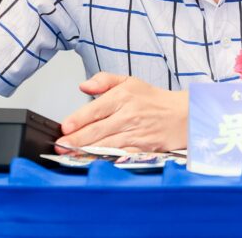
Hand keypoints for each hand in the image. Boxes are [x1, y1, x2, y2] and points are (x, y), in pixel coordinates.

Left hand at [55, 73, 186, 152]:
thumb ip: (104, 80)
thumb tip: (84, 85)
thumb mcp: (129, 81)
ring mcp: (135, 134)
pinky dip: (105, 159)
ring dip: (85, 151)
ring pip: (106, 144)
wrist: (182, 115)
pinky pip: (120, 155)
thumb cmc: (152, 99)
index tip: (64, 127)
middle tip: (59, 145)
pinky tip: (91, 161)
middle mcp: (129, 115)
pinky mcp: (141, 149)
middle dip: (76, 139)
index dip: (79, 119)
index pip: (96, 109)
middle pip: (98, 130)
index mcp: (124, 96)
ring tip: (69, 154)